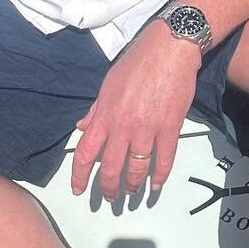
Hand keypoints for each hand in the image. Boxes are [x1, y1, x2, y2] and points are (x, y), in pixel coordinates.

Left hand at [70, 22, 199, 204]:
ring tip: (132, 193)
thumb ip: (95, 110)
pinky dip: (159, 176)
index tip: (79, 189)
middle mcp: (123, 126)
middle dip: (108, 189)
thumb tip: (82, 126)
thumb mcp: (108, 85)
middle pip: (111, 168)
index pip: (85, 153)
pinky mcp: (169, 127)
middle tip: (109, 198)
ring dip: (133, 186)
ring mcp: (147, 129)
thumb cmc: (138, 62)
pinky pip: (164, 159)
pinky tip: (156, 184)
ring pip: (136, 169)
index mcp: (104, 115)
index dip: (80, 176)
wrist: (168, 49)